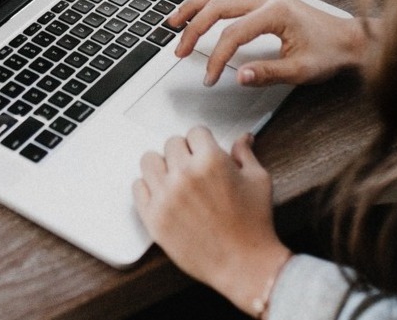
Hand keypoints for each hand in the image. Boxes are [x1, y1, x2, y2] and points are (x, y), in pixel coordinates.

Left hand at [133, 127, 290, 314]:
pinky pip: (137, 187)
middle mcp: (185, 175)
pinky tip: (163, 195)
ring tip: (175, 179)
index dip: (203, 142)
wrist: (244, 265)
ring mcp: (166, 196)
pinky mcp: (153, 217)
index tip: (204, 151)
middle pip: (171, 144)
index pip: (195, 132)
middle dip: (184, 153)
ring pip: (149, 160)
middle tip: (193, 168)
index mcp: (211, 161)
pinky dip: (148, 188)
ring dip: (162, 166)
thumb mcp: (258, 181)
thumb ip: (245, 154)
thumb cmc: (254, 225)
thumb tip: (243, 138)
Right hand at [169, 0, 369, 87]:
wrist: (349, 39)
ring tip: (174, 22)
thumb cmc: (330, 52)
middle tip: (180, 50)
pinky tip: (197, 11)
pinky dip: (208, 2)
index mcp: (276, 12)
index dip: (216, 57)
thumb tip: (239, 76)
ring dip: (194, 7)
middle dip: (194, 28)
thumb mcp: (301, 70)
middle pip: (218, 5)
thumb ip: (268, 73)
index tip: (210, 77)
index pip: (233, 34)